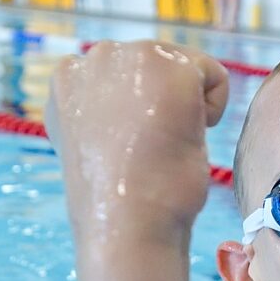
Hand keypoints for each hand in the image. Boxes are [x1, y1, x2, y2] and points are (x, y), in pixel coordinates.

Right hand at [47, 41, 230, 244]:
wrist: (126, 225)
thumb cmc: (119, 201)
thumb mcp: (100, 145)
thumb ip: (107, 112)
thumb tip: (136, 106)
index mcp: (66, 80)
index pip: (125, 82)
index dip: (138, 122)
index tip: (125, 154)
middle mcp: (89, 59)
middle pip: (156, 69)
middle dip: (163, 107)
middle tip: (145, 152)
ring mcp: (125, 55)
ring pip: (183, 70)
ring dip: (185, 109)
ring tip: (160, 146)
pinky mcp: (163, 63)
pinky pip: (213, 75)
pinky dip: (211, 110)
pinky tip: (183, 138)